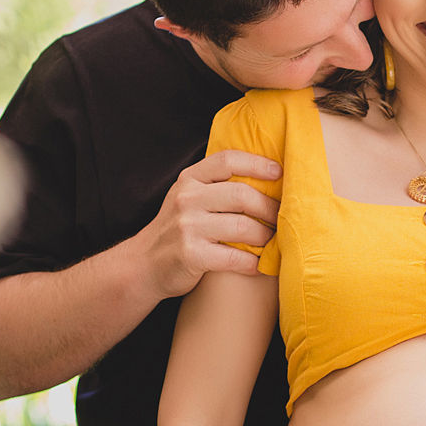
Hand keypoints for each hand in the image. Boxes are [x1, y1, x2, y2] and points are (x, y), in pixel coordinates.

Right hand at [141, 150, 281, 298]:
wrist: (143, 264)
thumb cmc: (178, 229)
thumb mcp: (188, 197)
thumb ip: (215, 185)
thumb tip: (265, 177)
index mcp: (189, 179)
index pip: (227, 160)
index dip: (257, 163)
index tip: (279, 173)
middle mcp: (187, 198)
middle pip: (242, 195)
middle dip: (269, 208)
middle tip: (283, 218)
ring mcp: (187, 227)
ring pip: (243, 227)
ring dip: (265, 237)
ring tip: (273, 241)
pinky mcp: (191, 255)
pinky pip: (235, 257)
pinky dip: (253, 263)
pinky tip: (259, 264)